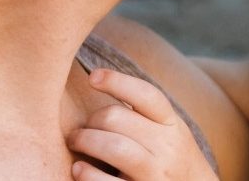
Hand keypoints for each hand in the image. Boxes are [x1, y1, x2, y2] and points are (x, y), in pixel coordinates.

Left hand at [67, 68, 218, 179]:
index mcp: (172, 125)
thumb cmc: (172, 160)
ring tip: (75, 143)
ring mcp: (155, 174)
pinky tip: (78, 169)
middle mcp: (167, 147)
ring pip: (114, 147)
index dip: (117, 81)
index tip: (93, 77)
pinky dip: (86, 174)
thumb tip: (100, 82)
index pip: (146, 95)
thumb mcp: (169, 132)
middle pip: (117, 118)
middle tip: (79, 129)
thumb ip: (144, 115)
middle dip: (91, 120)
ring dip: (84, 141)